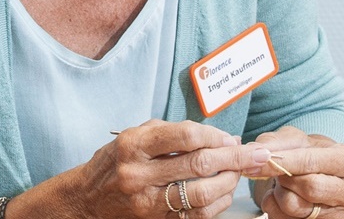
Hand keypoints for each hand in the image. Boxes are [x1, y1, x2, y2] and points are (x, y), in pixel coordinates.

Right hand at [23, 120, 273, 218]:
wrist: (87, 198)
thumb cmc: (114, 161)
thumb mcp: (133, 136)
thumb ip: (170, 133)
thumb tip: (216, 136)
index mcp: (134, 143)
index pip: (184, 136)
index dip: (214, 135)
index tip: (230, 137)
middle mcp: (139, 172)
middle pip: (198, 164)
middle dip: (233, 158)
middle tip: (256, 154)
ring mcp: (147, 200)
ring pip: (201, 193)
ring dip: (229, 183)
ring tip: (241, 173)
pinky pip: (195, 214)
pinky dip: (216, 204)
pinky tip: (225, 193)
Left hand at [245, 127, 343, 218]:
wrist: (319, 173)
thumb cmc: (310, 153)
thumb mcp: (296, 139)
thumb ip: (275, 142)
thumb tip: (255, 152)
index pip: (312, 162)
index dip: (282, 160)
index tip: (257, 158)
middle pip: (308, 188)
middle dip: (284, 177)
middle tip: (277, 170)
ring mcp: (341, 214)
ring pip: (295, 206)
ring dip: (279, 192)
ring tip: (284, 182)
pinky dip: (276, 206)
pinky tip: (285, 195)